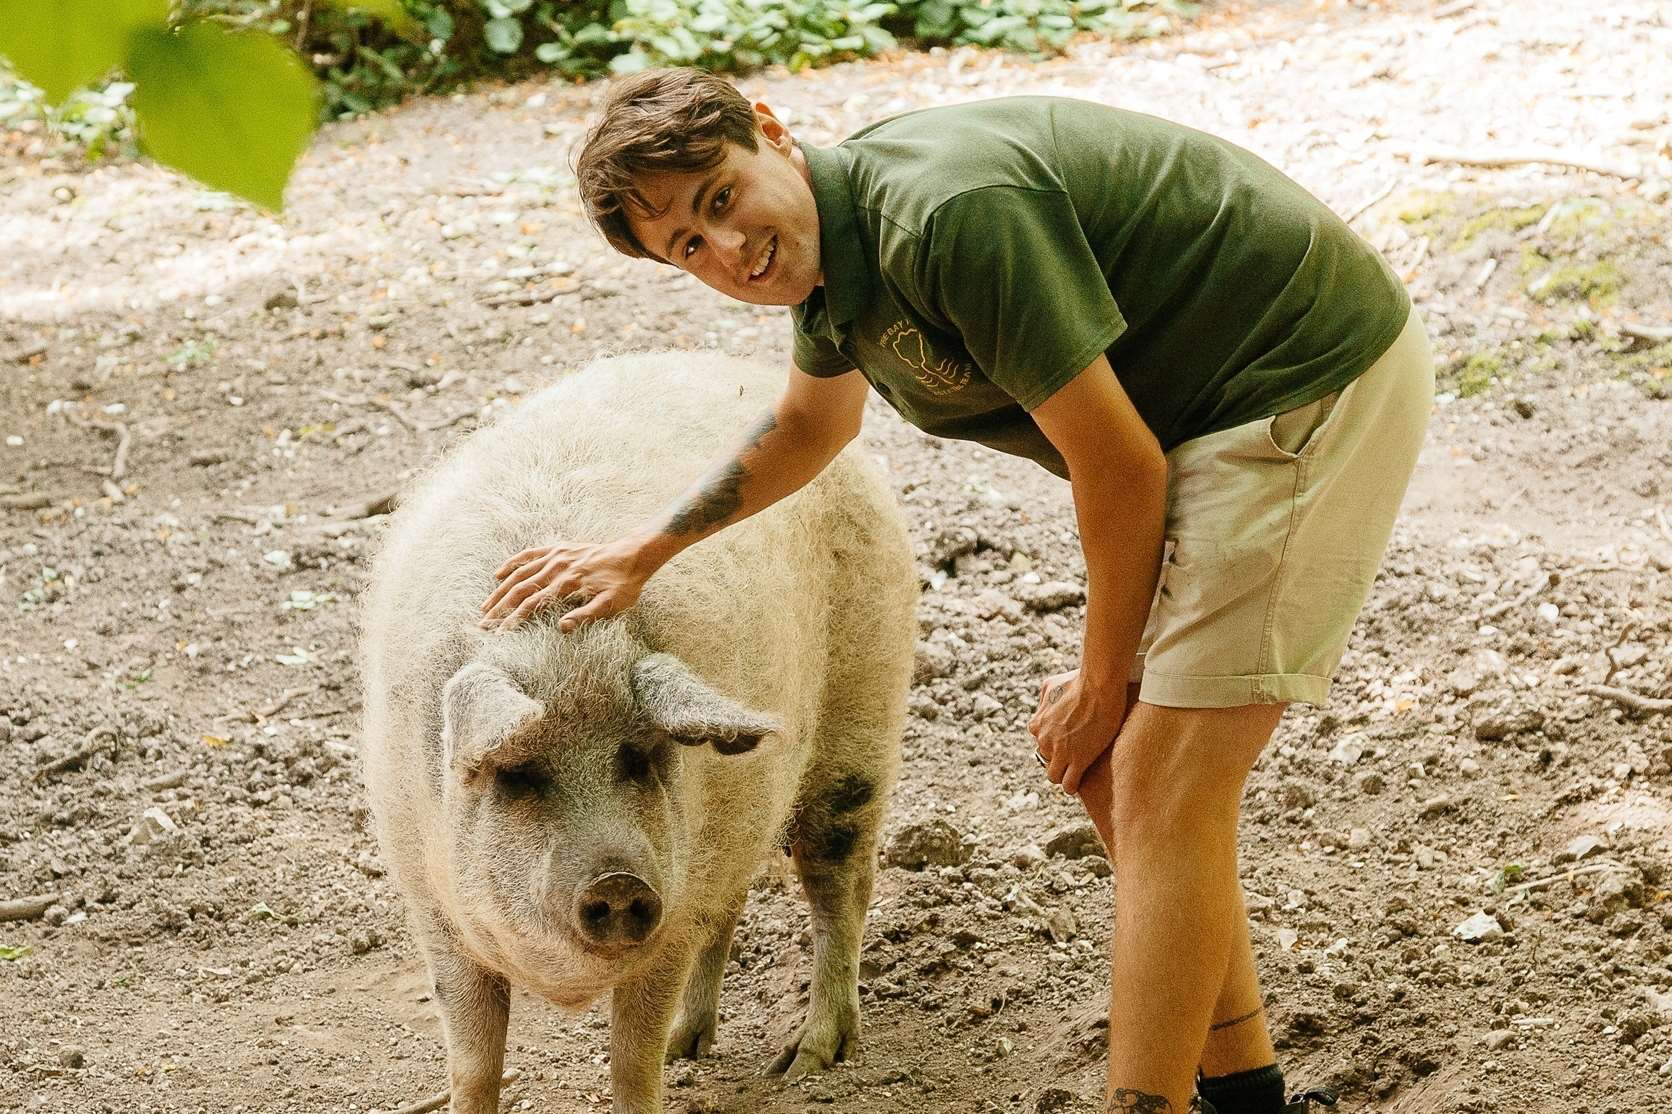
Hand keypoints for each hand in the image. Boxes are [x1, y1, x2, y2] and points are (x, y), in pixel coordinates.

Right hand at [478, 536, 651, 631]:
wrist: (633, 555)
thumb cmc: (624, 584)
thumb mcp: (611, 604)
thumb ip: (586, 616)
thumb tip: (561, 628)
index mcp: (568, 584)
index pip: (532, 604)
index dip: (513, 620)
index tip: (499, 634)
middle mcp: (557, 568)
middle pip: (519, 589)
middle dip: (499, 608)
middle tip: (482, 624)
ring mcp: (556, 556)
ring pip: (520, 573)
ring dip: (500, 590)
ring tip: (484, 606)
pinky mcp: (558, 549)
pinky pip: (529, 554)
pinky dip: (512, 563)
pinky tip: (498, 574)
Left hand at [1027, 668, 1126, 796]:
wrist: (1098, 686)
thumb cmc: (1078, 681)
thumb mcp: (1051, 685)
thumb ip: (1044, 699)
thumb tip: (1044, 706)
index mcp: (1037, 724)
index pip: (1040, 744)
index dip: (1054, 745)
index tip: (1066, 743)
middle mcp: (1044, 740)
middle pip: (1047, 760)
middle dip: (1058, 759)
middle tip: (1074, 756)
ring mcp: (1060, 751)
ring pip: (1054, 776)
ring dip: (1063, 775)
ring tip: (1075, 772)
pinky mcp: (1078, 760)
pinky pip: (1069, 783)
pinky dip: (1072, 786)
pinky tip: (1079, 782)